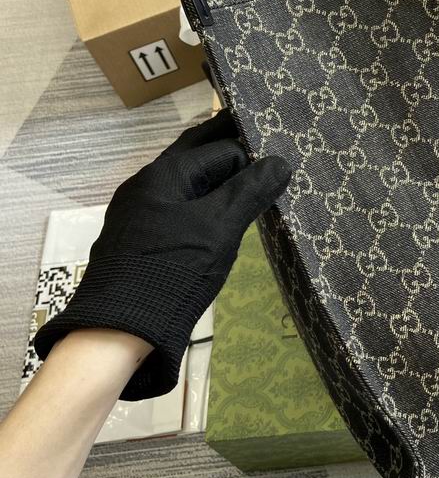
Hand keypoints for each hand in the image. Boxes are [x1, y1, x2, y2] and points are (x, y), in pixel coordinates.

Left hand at [34, 110, 291, 399]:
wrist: (119, 329)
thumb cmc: (174, 269)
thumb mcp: (220, 227)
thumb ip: (250, 191)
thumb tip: (279, 162)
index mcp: (165, 173)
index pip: (219, 148)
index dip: (250, 155)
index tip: (278, 161)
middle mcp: (147, 184)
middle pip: (194, 156)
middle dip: (228, 152)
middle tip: (265, 151)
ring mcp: (139, 212)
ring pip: (186, 183)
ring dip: (216, 179)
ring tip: (251, 184)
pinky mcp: (139, 237)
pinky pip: (178, 206)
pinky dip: (203, 202)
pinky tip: (219, 217)